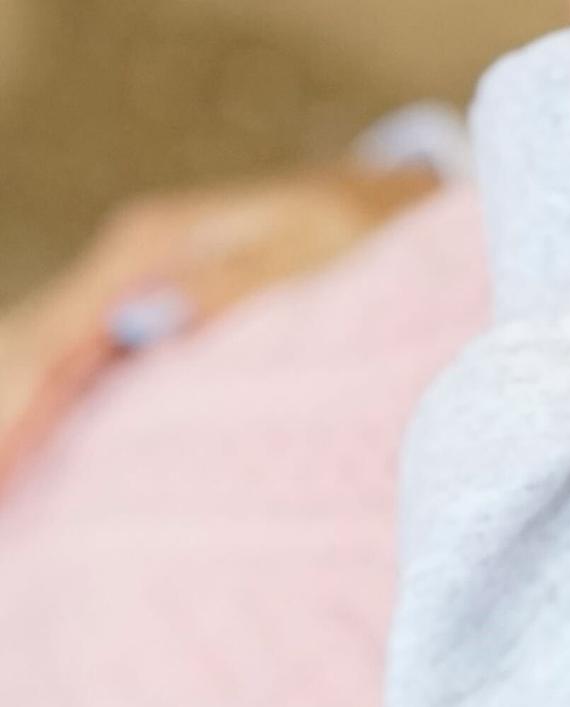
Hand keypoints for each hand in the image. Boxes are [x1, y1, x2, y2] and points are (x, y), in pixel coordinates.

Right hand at [0, 160, 438, 485]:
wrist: (394, 205)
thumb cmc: (368, 230)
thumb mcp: (316, 249)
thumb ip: (232, 284)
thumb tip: (134, 321)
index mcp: (153, 244)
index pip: (53, 337)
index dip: (15, 408)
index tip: (1, 473)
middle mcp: (128, 259)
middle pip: (29, 344)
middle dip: (5, 417)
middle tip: (0, 501)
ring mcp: (135, 283)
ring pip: (42, 351)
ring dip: (17, 414)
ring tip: (9, 495)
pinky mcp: (153, 309)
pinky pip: (77, 362)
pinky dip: (45, 406)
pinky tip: (33, 459)